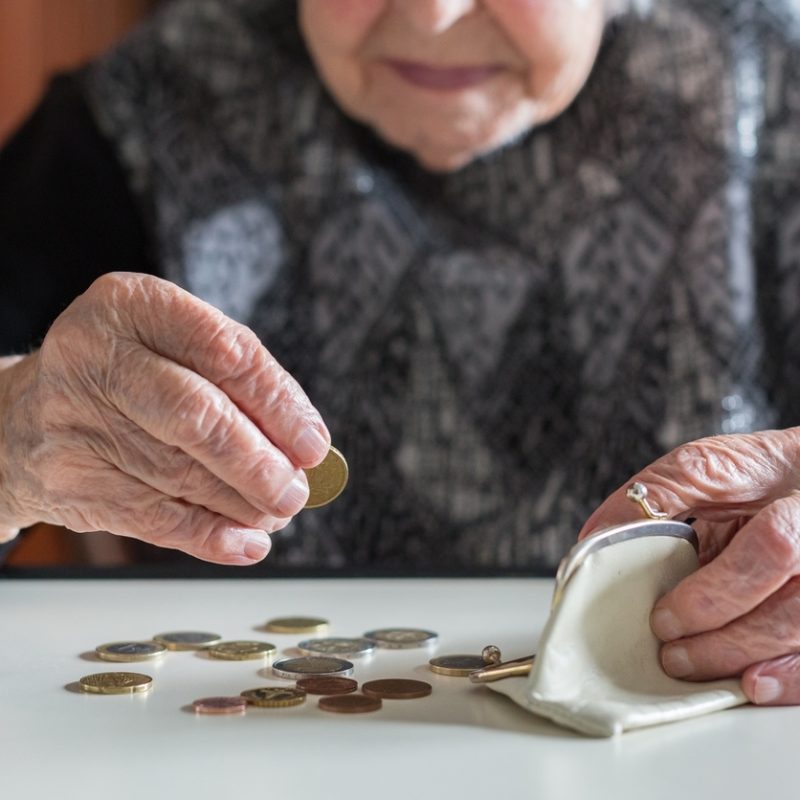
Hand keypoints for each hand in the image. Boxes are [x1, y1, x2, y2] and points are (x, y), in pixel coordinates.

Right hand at [0, 273, 329, 564]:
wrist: (23, 415)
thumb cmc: (124, 375)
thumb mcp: (170, 347)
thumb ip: (235, 383)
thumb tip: (303, 445)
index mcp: (132, 305)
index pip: (224, 351)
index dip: (278, 403)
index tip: (314, 444)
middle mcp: (96, 355)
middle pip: (196, 416)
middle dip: (258, 462)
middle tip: (296, 491)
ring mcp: (75, 419)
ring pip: (179, 474)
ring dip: (242, 503)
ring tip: (276, 513)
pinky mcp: (69, 479)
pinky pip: (152, 518)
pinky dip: (208, 535)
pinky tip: (244, 542)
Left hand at [578, 428, 799, 705]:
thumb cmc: (761, 476)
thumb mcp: (710, 467)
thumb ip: (660, 493)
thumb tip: (599, 534)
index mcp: (798, 508)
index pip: (772, 548)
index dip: (717, 591)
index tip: (665, 616)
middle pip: (790, 609)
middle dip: (723, 638)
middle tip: (671, 652)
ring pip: (797, 637)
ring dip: (741, 661)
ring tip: (690, 667)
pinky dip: (787, 679)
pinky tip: (751, 685)